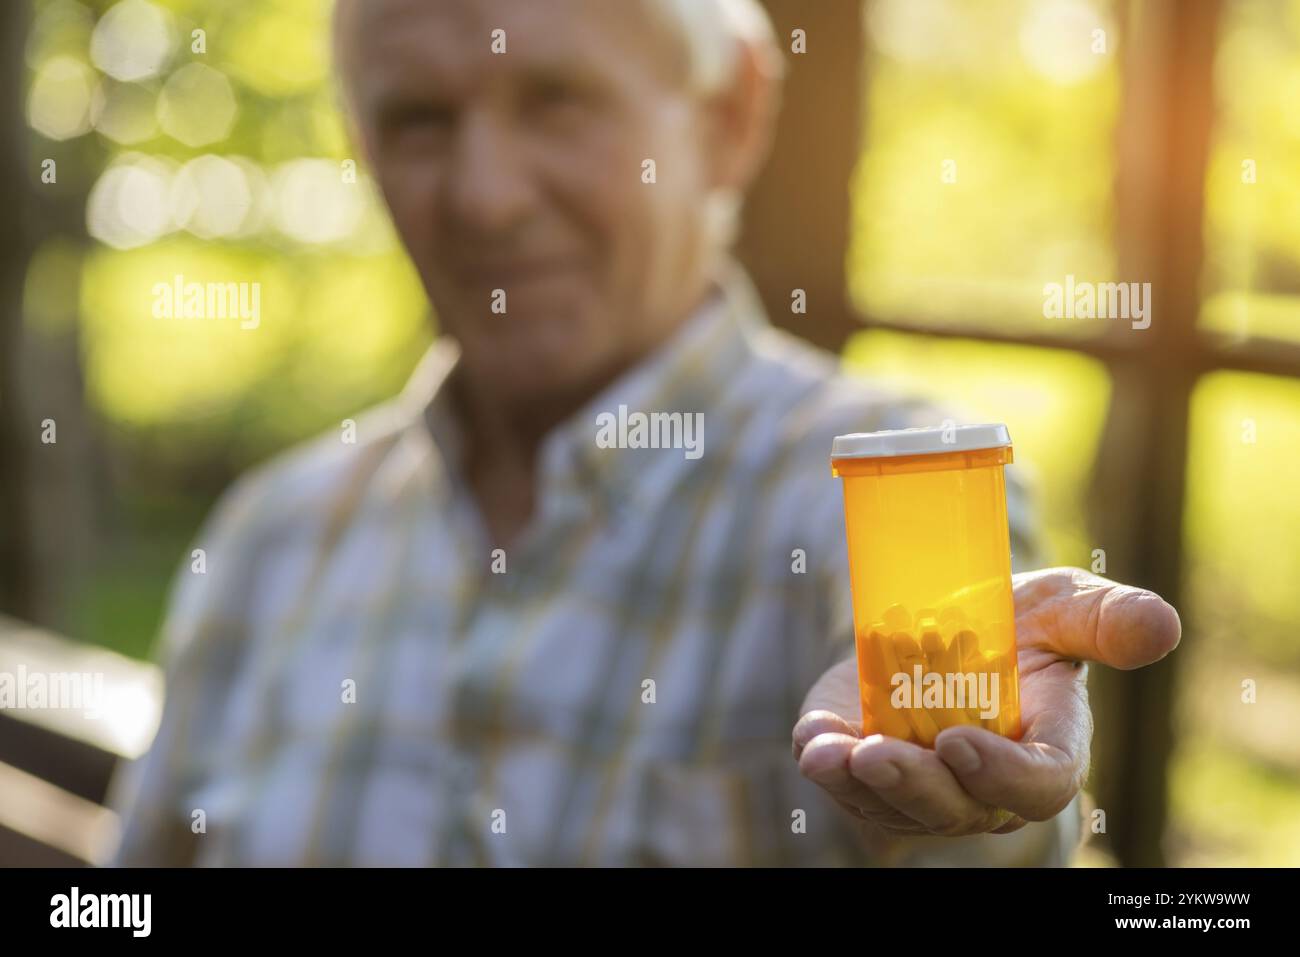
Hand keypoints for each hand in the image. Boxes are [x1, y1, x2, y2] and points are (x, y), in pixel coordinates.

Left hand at [792, 567, 1180, 838]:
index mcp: (1043, 755)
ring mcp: (920, 785)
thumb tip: (1160, 627)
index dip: (1001, 775)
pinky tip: (813, 745)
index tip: (960, 742)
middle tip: (880, 755)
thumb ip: (1109, 620)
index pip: (1037, 786)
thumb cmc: (1020, 621)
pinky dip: (826, 766)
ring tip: (834, 754)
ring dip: (862, 784)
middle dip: (917, 786)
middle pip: (954, 808)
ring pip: (893, 805)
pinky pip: (846, 784)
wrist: (945, 617)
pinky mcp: (865, 765)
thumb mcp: (1066, 607)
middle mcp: (980, 787)